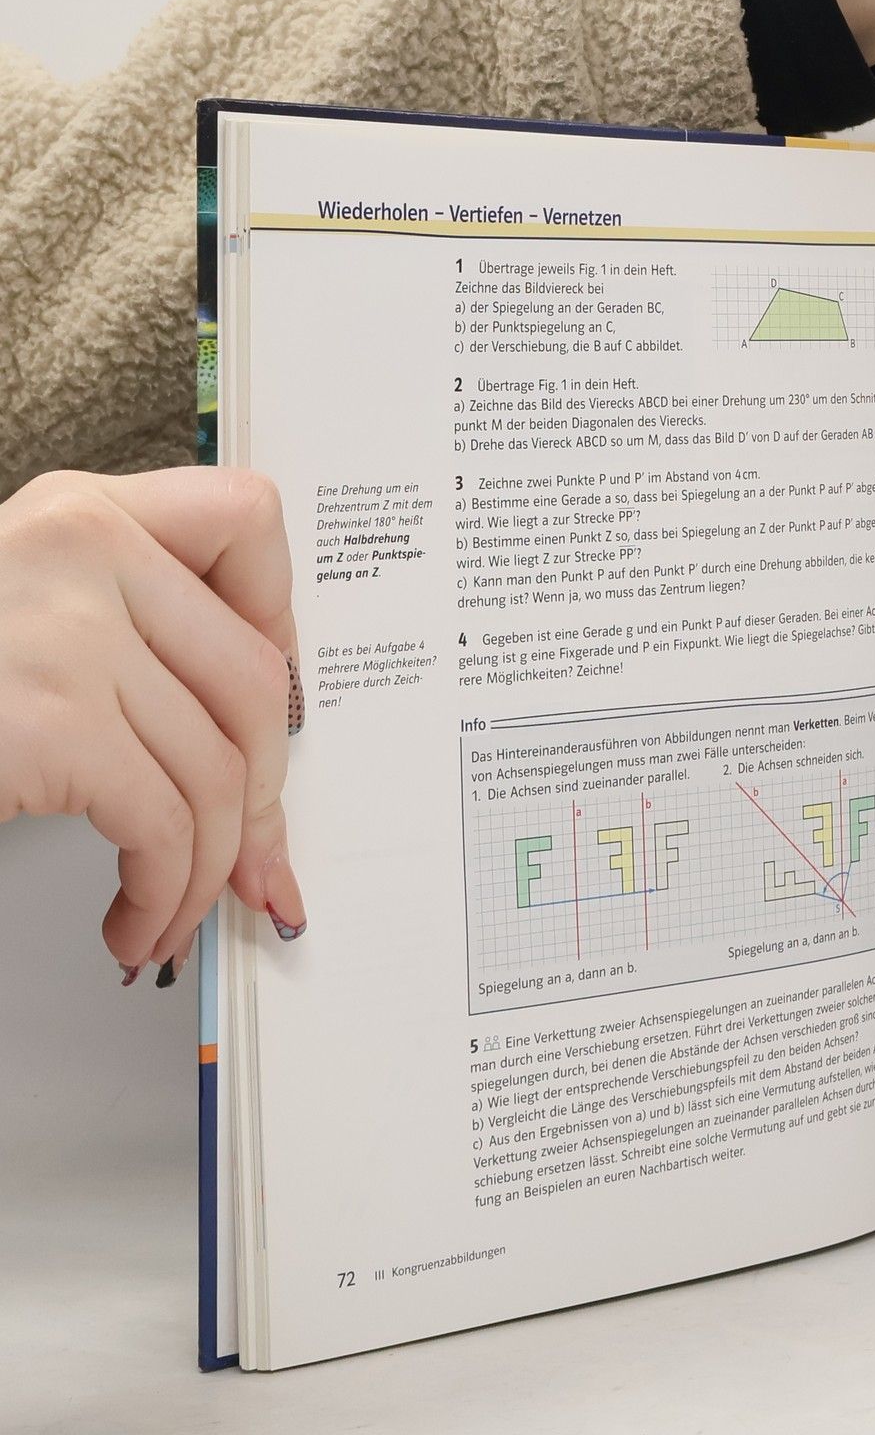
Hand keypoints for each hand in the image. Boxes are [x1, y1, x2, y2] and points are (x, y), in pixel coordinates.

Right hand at [0, 469, 306, 984]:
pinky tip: (134, 921)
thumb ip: (137, 651)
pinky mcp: (51, 721)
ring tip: (170, 912)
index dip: (279, 623)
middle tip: (244, 860)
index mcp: (81, 513)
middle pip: (255, 677)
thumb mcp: (34, 628)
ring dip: (206, 870)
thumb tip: (255, 777)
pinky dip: (164, 896)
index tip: (271, 707)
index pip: (244, 523)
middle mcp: (80, 547)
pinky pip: (164, 827)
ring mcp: (65, 631)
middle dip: (261, 796)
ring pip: (216, 769)